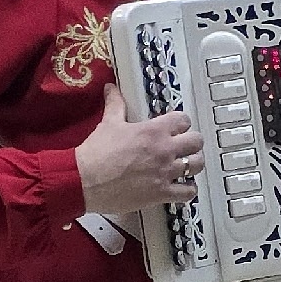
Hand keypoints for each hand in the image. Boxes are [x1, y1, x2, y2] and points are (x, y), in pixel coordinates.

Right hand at [77, 82, 204, 217]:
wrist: (84, 180)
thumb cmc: (96, 152)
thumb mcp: (108, 123)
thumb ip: (115, 104)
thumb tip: (111, 88)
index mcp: (153, 131)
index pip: (183, 120)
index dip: (181, 123)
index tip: (176, 128)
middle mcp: (164, 150)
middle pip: (196, 141)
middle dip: (191, 143)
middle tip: (183, 147)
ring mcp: (165, 173)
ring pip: (196, 165)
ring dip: (193, 165)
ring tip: (185, 166)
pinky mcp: (161, 193)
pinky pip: (188, 192)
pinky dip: (188, 190)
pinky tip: (181, 187)